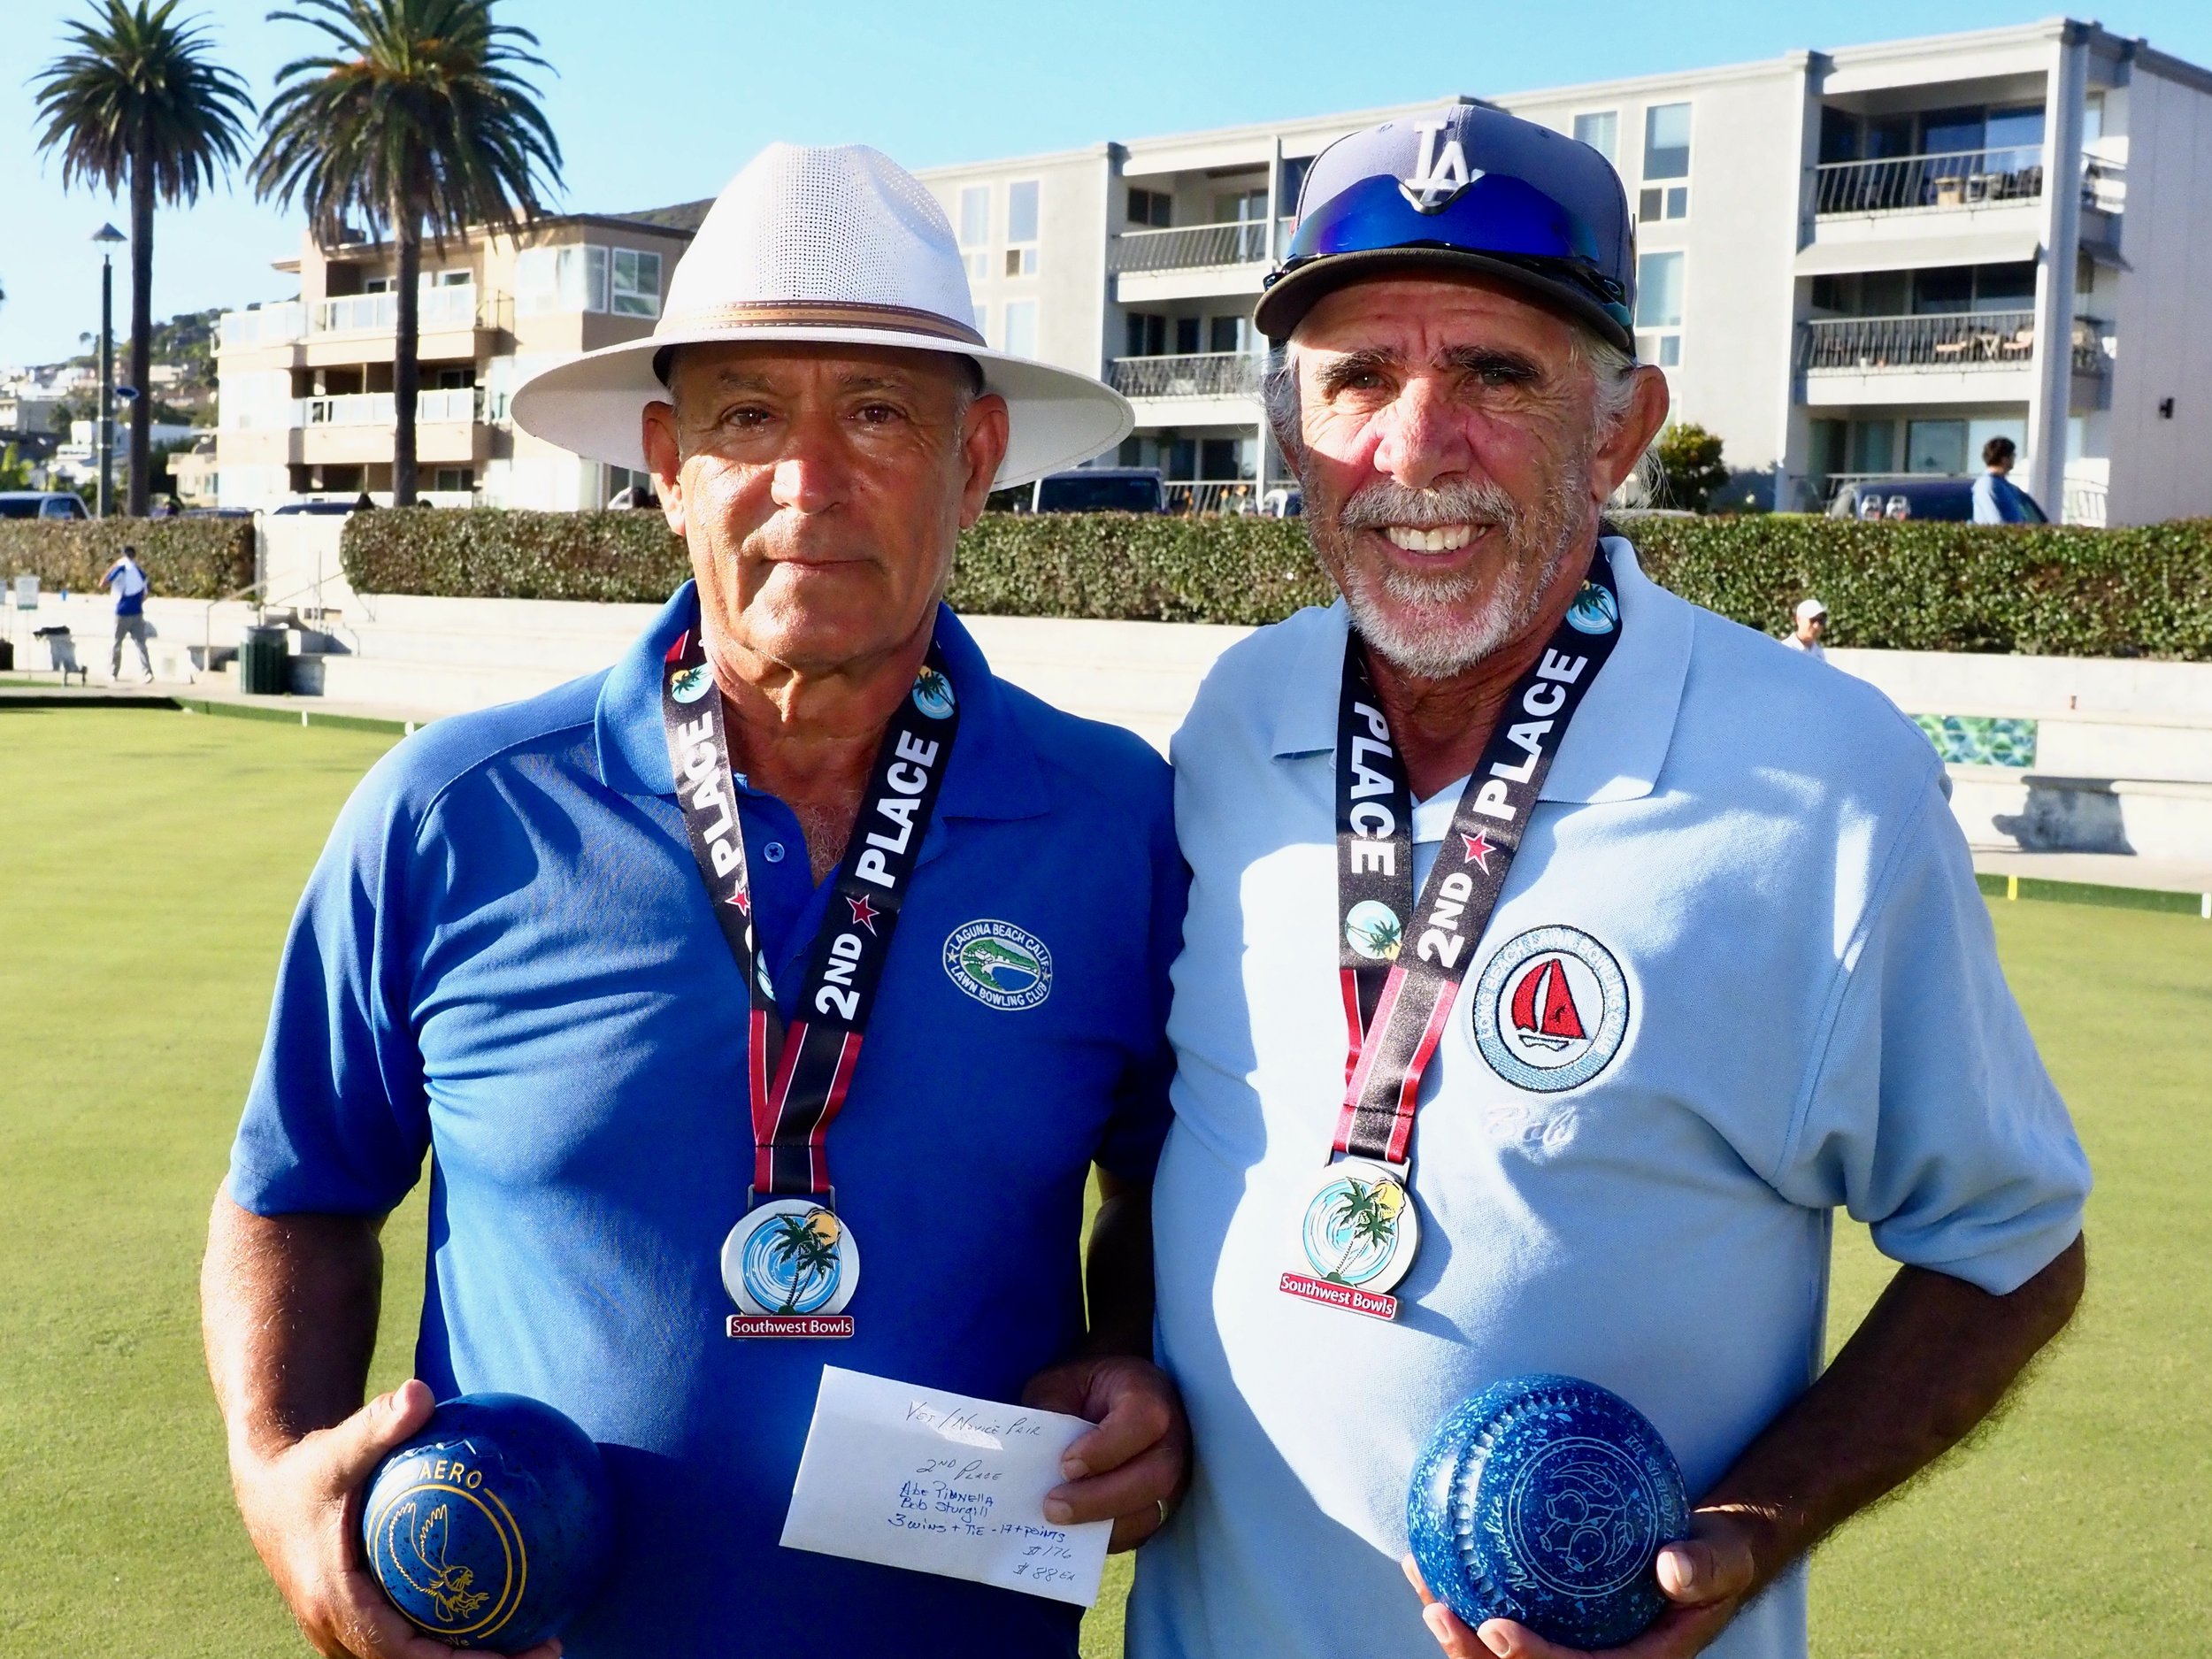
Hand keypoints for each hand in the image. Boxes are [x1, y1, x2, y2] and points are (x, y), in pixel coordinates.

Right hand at [229, 1378, 562, 1658]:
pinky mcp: (358, 1622)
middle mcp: (338, 1630)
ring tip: (543, 1641)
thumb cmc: (310, 1468)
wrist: (271, 1489)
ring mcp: (346, 1633)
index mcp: (336, 1602)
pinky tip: (510, 1610)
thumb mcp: (340, 1446)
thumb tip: (421, 1391)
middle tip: (551, 1647)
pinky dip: (456, 1639)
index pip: (401, 1654)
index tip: (512, 1653)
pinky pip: (412, 1642)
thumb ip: (380, 1424)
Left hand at [1021, 1354, 1189, 1551]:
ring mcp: (1174, 1475)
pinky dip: (1107, 1537)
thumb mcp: (1062, 1384)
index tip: (1066, 1464)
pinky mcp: (1162, 1505)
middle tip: (1053, 1507)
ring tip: (1057, 1521)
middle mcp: (1173, 1436)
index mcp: (1149, 1392)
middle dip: (1101, 1498)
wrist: (1111, 1400)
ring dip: (1102, 1523)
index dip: (1107, 1447)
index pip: (1144, 1420)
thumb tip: (1030, 1451)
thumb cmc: (1085, 1390)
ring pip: (1151, 1511)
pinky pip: (1142, 1531)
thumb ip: (1049, 1409)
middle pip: (1155, 1476)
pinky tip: (1074, 1531)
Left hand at [1402, 1510, 1761, 1658]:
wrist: (1704, 1556)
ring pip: (1499, 1648)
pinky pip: (1500, 1609)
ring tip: (1421, 1579)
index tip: (1497, 1629)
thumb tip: (1673, 1568)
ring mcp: (1568, 1641)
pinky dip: (1465, 1589)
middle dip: (1474, 1653)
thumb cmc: (1713, 1559)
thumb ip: (1705, 1567)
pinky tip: (1430, 1554)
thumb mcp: (1722, 1560)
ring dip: (1456, 1624)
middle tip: (1438, 1611)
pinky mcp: (1551, 1616)